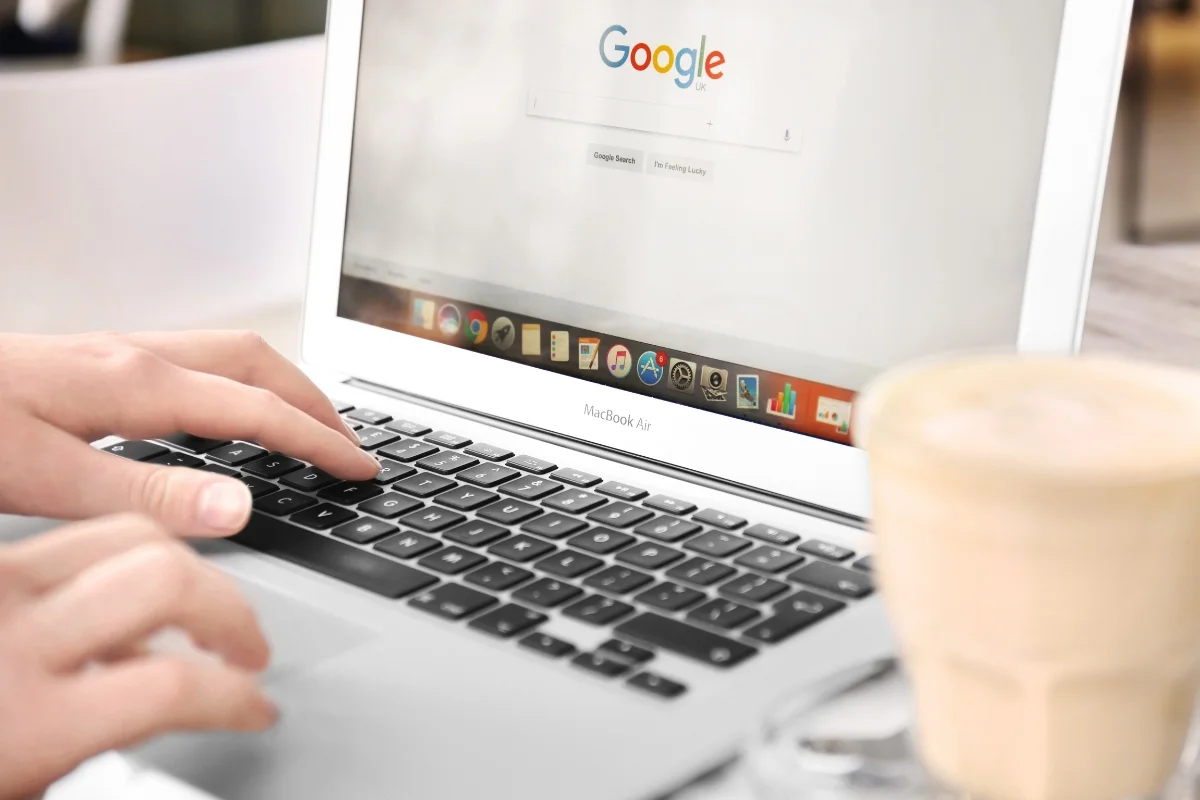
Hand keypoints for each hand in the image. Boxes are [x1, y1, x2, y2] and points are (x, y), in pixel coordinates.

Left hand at [0, 331, 379, 536]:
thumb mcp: (42, 476)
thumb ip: (145, 492)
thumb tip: (240, 506)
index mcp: (135, 386)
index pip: (256, 411)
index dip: (316, 442)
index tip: (358, 469)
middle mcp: (134, 358)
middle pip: (256, 362)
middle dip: (315, 400)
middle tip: (351, 442)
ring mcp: (114, 354)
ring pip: (226, 355)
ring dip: (280, 385)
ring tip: (306, 423)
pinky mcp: (93, 364)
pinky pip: (193, 362)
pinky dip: (237, 386)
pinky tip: (222, 418)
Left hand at [0, 515, 275, 799]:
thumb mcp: (6, 772)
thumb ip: (79, 740)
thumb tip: (146, 719)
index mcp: (23, 718)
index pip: (171, 687)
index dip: (233, 698)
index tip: (255, 709)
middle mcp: (8, 629)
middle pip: (162, 581)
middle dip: (230, 610)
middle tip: (251, 646)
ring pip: (125, 537)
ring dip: (188, 559)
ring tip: (213, 594)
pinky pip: (79, 540)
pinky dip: (129, 551)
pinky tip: (133, 576)